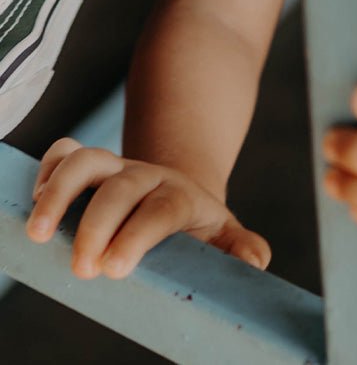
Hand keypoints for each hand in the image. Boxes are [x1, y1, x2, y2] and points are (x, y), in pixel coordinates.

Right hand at [25, 137, 270, 279]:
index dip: (138, 234)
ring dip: (60, 192)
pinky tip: (35, 200)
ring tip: (38, 233)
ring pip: (87, 161)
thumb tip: (255, 261)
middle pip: (121, 187)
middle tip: (82, 269)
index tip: (114, 268)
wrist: (179, 195)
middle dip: (98, 225)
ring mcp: (115, 168)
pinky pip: (65, 152)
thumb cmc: (196, 227)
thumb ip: (240, 248)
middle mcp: (146, 176)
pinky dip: (48, 168)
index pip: (162, 209)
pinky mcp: (89, 167)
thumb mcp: (223, 237)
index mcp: (180, 196)